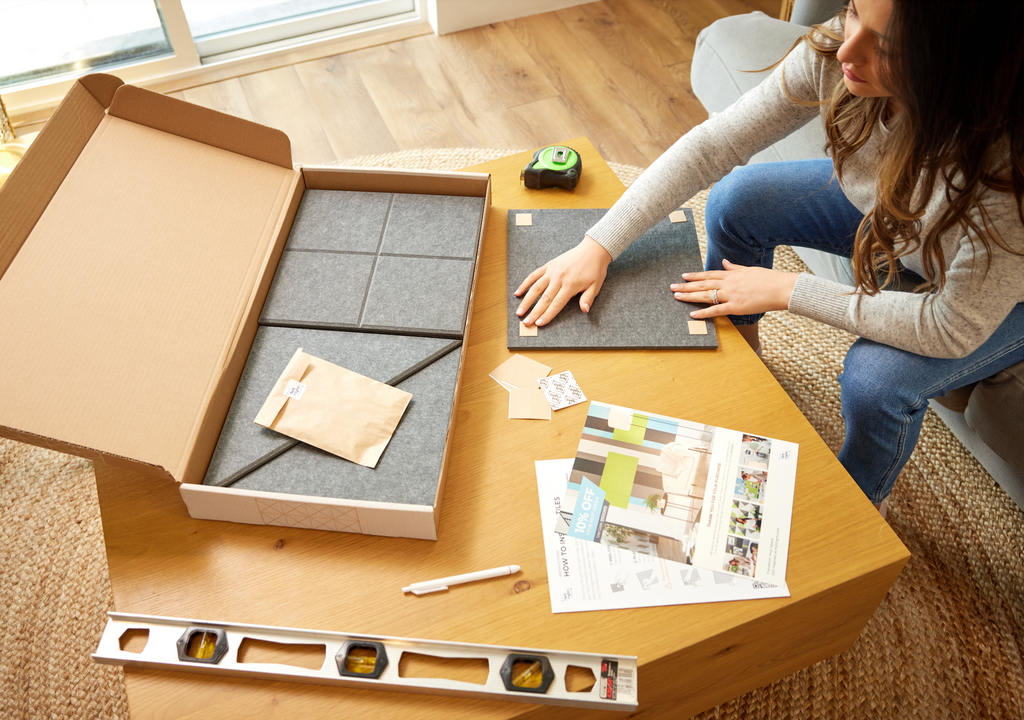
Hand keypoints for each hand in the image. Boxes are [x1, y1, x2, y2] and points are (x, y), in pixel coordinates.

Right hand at [514, 235, 611, 325]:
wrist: (592, 249)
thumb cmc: (595, 269)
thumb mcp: (595, 285)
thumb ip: (588, 298)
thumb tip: (584, 310)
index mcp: (570, 285)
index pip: (556, 304)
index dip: (547, 315)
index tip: (539, 323)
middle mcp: (559, 278)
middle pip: (544, 299)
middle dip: (534, 312)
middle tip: (525, 322)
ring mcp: (552, 271)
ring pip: (536, 288)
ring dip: (526, 300)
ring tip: (519, 311)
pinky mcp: (548, 265)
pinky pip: (534, 275)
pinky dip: (525, 284)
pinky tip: (518, 293)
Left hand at [672, 259, 797, 317]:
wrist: (781, 288)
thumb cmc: (768, 280)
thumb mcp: (750, 270)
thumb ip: (734, 268)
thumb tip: (724, 262)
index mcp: (732, 274)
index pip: (709, 274)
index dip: (695, 275)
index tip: (683, 275)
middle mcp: (729, 283)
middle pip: (703, 284)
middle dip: (686, 285)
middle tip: (672, 287)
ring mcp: (731, 295)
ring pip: (706, 296)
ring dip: (689, 296)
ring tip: (676, 296)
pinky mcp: (736, 307)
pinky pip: (716, 311)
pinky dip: (703, 313)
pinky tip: (692, 314)